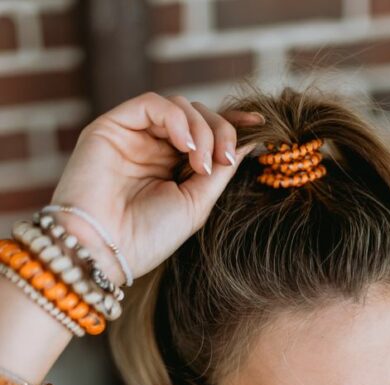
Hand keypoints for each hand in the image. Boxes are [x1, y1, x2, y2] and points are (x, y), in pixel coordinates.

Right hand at [50, 92, 262, 285]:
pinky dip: (176, 119)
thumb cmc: (148, 237)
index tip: (260, 126)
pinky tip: (185, 145)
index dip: (232, 126)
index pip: (206, 135)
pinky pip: (151, 104)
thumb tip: (250, 140)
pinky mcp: (111, 127)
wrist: (105, 251)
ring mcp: (133, 137)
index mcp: (171, 169)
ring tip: (201, 164)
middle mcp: (153, 150)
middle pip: (198, 117)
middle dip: (220, 131)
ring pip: (179, 107)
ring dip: (201, 129)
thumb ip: (221, 170)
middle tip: (223, 160)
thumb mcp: (196, 204)